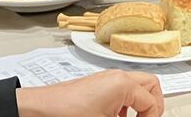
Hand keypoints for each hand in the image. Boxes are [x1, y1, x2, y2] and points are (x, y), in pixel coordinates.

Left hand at [16, 70, 163, 116]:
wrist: (38, 110)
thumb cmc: (66, 114)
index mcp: (123, 84)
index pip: (151, 103)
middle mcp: (116, 76)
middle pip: (150, 85)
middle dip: (152, 106)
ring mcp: (105, 79)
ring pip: (136, 86)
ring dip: (139, 104)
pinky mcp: (96, 85)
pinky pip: (120, 90)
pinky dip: (125, 103)